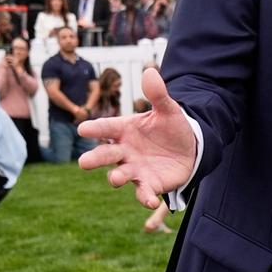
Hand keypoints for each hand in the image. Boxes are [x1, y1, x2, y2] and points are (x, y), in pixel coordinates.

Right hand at [79, 67, 196, 208]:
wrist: (189, 148)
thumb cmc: (171, 127)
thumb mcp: (168, 110)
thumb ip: (158, 94)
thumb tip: (150, 71)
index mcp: (125, 130)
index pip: (106, 128)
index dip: (95, 129)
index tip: (82, 129)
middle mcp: (125, 151)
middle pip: (106, 155)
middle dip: (95, 159)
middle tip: (83, 163)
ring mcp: (135, 169)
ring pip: (120, 175)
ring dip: (116, 178)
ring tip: (115, 179)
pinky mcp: (149, 184)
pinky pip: (144, 192)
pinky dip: (145, 197)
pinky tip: (150, 200)